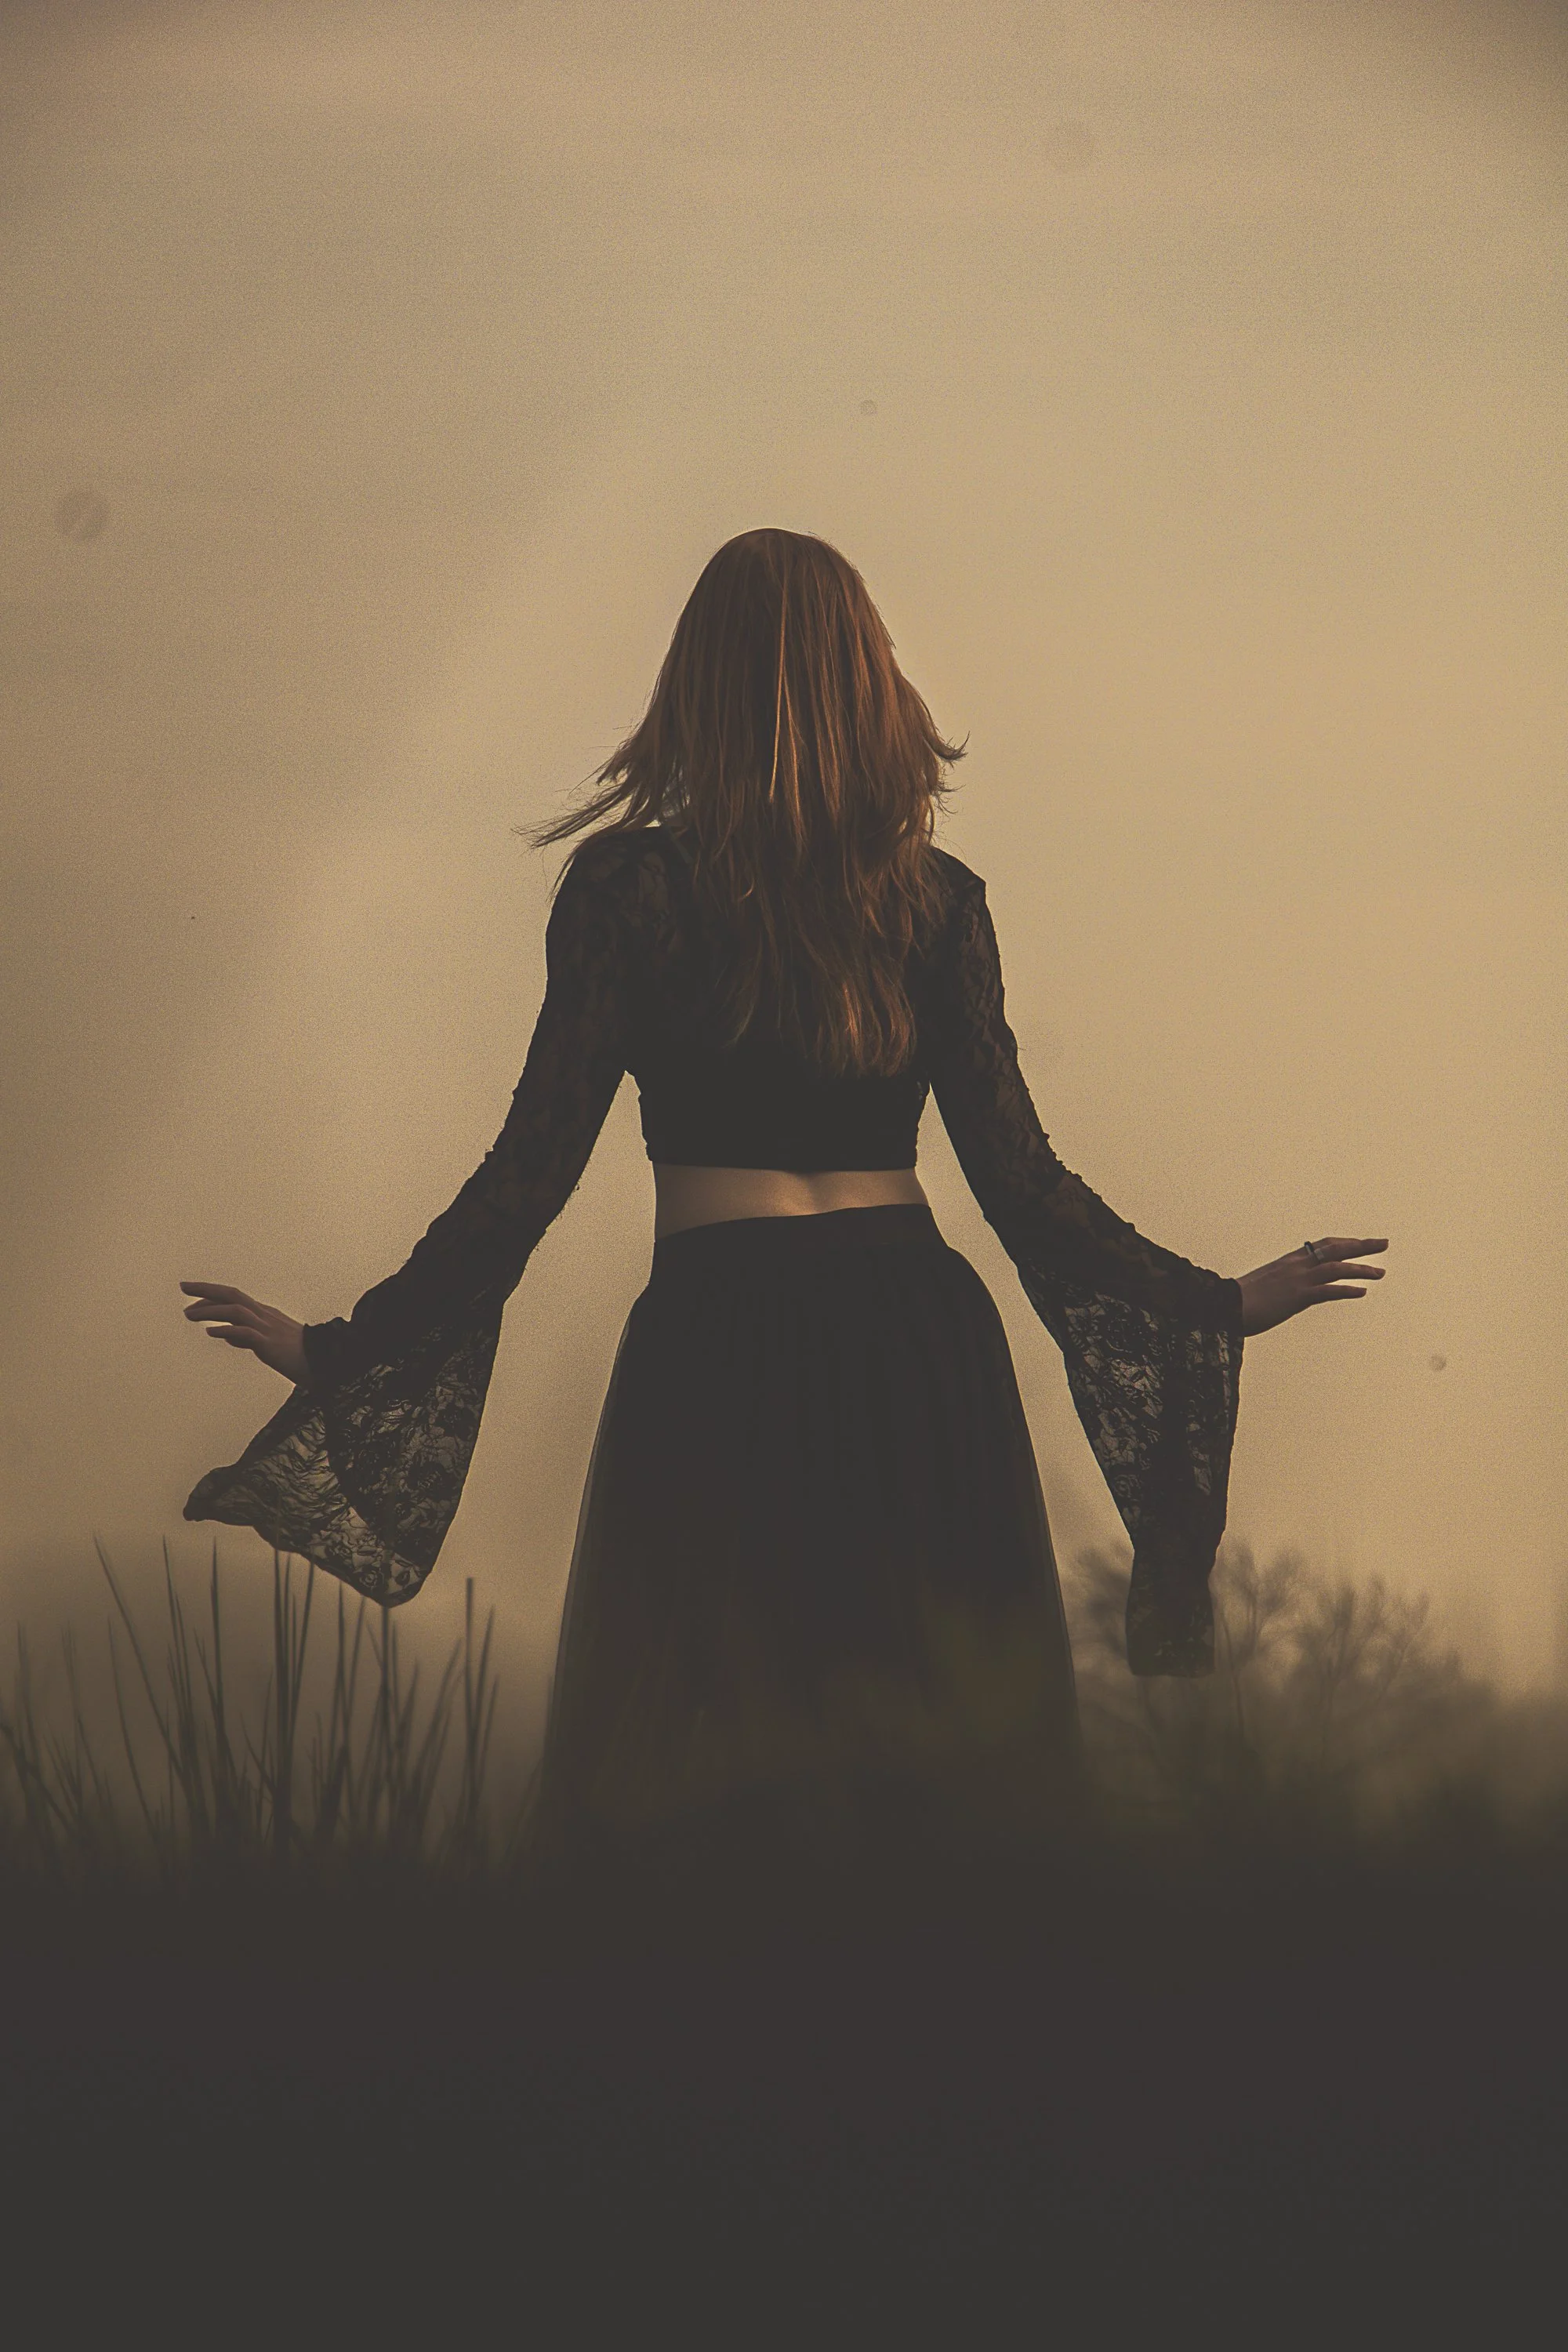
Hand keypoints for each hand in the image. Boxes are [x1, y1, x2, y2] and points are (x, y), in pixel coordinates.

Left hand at [180, 1282, 312, 1385]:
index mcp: (266, 1315)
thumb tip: (227, 1336)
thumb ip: (248, 1337)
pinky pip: (246, 1333)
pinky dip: (227, 1330)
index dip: (212, 1294)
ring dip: (211, 1310)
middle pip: (233, 1295)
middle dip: (207, 1289)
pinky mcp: (270, 1345)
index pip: (235, 1298)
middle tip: (184, 1286)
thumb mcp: (269, 1344)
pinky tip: (211, 1332)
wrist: (327, 1362)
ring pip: (236, 1310)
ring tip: (189, 1314)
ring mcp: (268, 1329)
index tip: (192, 1295)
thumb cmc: (300, 1356)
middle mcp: (265, 1316)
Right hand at [1235, 1237, 1387, 1338]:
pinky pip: (1327, 1290)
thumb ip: (1280, 1286)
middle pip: (1335, 1249)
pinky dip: (1346, 1289)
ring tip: (1380, 1272)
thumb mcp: (1263, 1288)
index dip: (1345, 1243)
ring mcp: (1296, 1280)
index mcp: (1288, 1262)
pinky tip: (1362, 1292)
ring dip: (1361, 1269)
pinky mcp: (1296, 1297)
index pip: (1323, 1246)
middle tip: (1383, 1242)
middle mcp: (1295, 1266)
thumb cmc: (1238, 1301)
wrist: (1223, 1307)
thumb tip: (1285, 1293)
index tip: (1362, 1243)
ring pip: (1336, 1268)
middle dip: (1361, 1245)